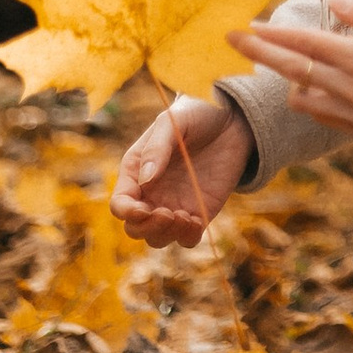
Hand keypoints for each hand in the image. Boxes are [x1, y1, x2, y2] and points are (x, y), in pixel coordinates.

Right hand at [113, 94, 251, 248]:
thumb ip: (157, 148)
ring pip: (158, 238)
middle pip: (135, 228)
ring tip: (183, 216)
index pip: (120, 204)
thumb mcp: (173, 121)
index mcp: (136, 173)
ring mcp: (175, 205)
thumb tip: (146, 180)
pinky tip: (195, 220)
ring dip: (166, 235)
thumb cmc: (195, 114)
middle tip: (167, 213)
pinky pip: (187, 238)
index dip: (127, 212)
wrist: (231, 117)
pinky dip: (187, 237)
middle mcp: (152, 194)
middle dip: (146, 228)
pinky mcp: (199, 212)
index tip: (143, 209)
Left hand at [228, 0, 352, 162]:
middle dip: (259, 54)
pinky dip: (308, 99)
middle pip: (293, 70)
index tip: (250, 25)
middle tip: (232, 41)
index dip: (275, 33)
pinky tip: (310, 86)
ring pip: (302, 98)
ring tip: (282, 61)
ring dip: (286, 78)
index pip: (308, 43)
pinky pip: (321, 116)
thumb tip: (335, 3)